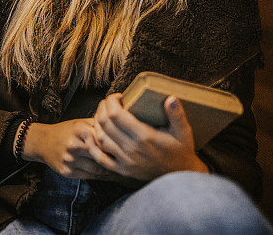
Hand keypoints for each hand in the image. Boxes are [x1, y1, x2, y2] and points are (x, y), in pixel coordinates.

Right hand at [21, 118, 121, 179]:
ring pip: (97, 169)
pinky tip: (105, 174)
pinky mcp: (67, 171)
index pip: (104, 140)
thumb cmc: (64, 131)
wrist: (42, 142)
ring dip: (109, 170)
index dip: (115, 145)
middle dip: (113, 159)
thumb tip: (118, 126)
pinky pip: (89, 176)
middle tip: (125, 161)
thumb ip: (97, 125)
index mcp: (79, 130)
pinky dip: (99, 176)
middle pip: (102, 155)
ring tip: (117, 168)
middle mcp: (73, 145)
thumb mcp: (79, 122)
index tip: (124, 148)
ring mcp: (70, 160)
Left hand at [86, 93, 209, 180]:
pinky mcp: (122, 170)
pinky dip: (92, 146)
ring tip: (102, 114)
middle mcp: (132, 149)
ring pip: (100, 138)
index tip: (117, 96)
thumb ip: (177, 114)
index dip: (112, 101)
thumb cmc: (181, 150)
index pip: (116, 115)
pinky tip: (89, 134)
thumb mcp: (184, 132)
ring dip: (96, 123)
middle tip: (108, 102)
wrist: (180, 176)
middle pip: (105, 123)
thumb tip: (171, 98)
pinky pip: (100, 158)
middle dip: (102, 108)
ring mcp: (125, 161)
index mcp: (145, 137)